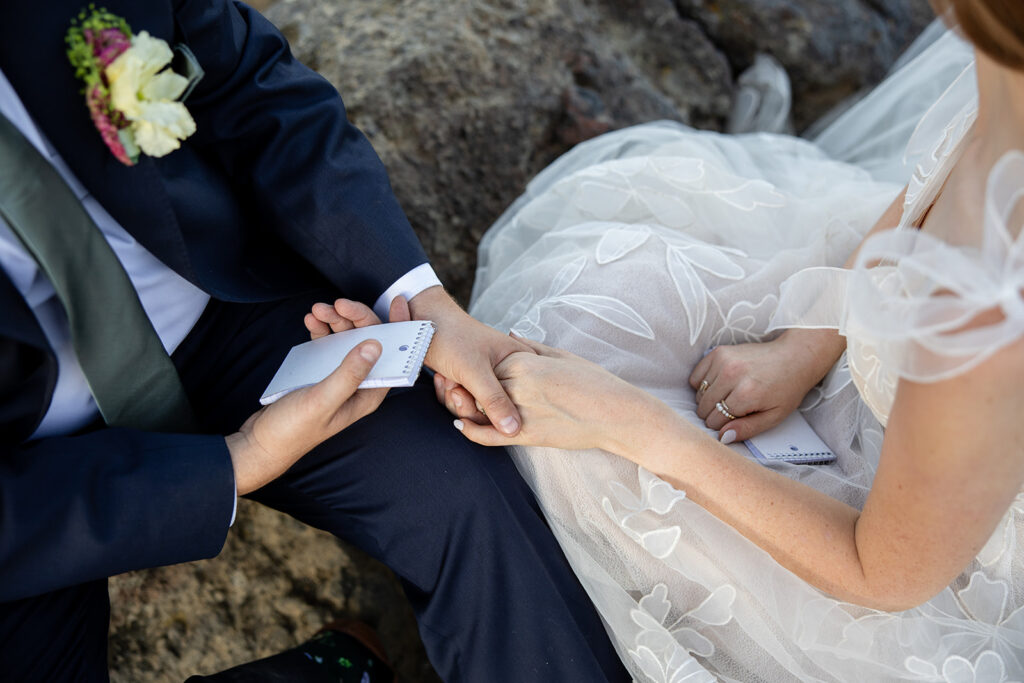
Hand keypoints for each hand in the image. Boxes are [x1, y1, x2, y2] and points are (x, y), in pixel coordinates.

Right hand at [226, 298, 407, 494]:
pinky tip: (311, 320)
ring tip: (318, 309)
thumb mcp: (323, 400)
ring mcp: (340, 377)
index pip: (391, 355)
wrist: (261, 442)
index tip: (398, 302)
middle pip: (368, 341)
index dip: (397, 327)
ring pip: (347, 339)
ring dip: (336, 320)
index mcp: (368, 394)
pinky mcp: (321, 373)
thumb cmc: (293, 430)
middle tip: (337, 303)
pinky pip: (327, 344)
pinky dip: (321, 330)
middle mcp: (359, 384)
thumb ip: (349, 373)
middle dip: (355, 318)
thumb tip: (375, 345)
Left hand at [410, 286, 530, 435]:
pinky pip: (462, 404)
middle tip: (454, 384)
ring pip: (475, 410)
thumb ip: (494, 400)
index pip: (517, 404)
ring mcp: (487, 379)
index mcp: (520, 363)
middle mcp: (507, 373)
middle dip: (467, 402)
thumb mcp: (474, 370)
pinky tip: (442, 379)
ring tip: (447, 378)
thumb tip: (513, 430)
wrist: (422, 321)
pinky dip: (448, 396)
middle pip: (494, 410)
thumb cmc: (452, 336)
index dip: (491, 409)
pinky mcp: (470, 383)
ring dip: (454, 398)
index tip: (469, 392)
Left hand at [453, 336, 665, 452]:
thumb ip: (533, 346)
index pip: (489, 363)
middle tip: (460, 387)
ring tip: (461, 404)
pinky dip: (471, 431)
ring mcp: (519, 411)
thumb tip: (513, 334)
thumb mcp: (563, 356)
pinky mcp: (525, 436)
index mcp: (524, 362)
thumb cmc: (594, 383)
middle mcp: (517, 385)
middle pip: (480, 384)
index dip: (483, 368)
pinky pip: (488, 435)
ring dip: (468, 406)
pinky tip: (461, 425)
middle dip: (471, 387)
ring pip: (480, 408)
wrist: (616, 414)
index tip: (480, 370)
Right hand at [688, 328, 844, 442]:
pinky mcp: (718, 352)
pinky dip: (703, 384)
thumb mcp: (774, 416)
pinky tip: (718, 386)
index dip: (723, 425)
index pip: (715, 420)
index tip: (734, 421)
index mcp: (746, 394)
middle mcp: (731, 375)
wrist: (793, 356)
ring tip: (727, 397)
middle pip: (703, 407)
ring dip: (708, 400)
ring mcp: (723, 361)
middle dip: (714, 414)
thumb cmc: (786, 389)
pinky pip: (696, 376)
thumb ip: (747, 429)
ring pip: (699, 393)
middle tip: (731, 410)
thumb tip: (722, 437)